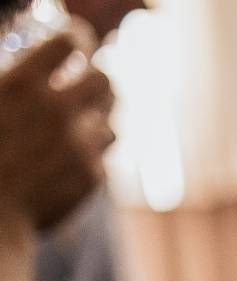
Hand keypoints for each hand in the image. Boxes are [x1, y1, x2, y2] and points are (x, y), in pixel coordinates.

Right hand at [0, 34, 113, 236]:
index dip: (76, 37)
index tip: (77, 40)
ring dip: (96, 119)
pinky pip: (104, 154)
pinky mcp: (93, 174)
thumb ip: (13, 84)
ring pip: (110, 119)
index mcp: (21, 84)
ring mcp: (79, 144)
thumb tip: (33, 75)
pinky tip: (73, 157)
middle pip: (104, 77)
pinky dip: (92, 154)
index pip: (68, 41)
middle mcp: (56, 110)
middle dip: (97, 79)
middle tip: (88, 85)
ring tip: (79, 125)